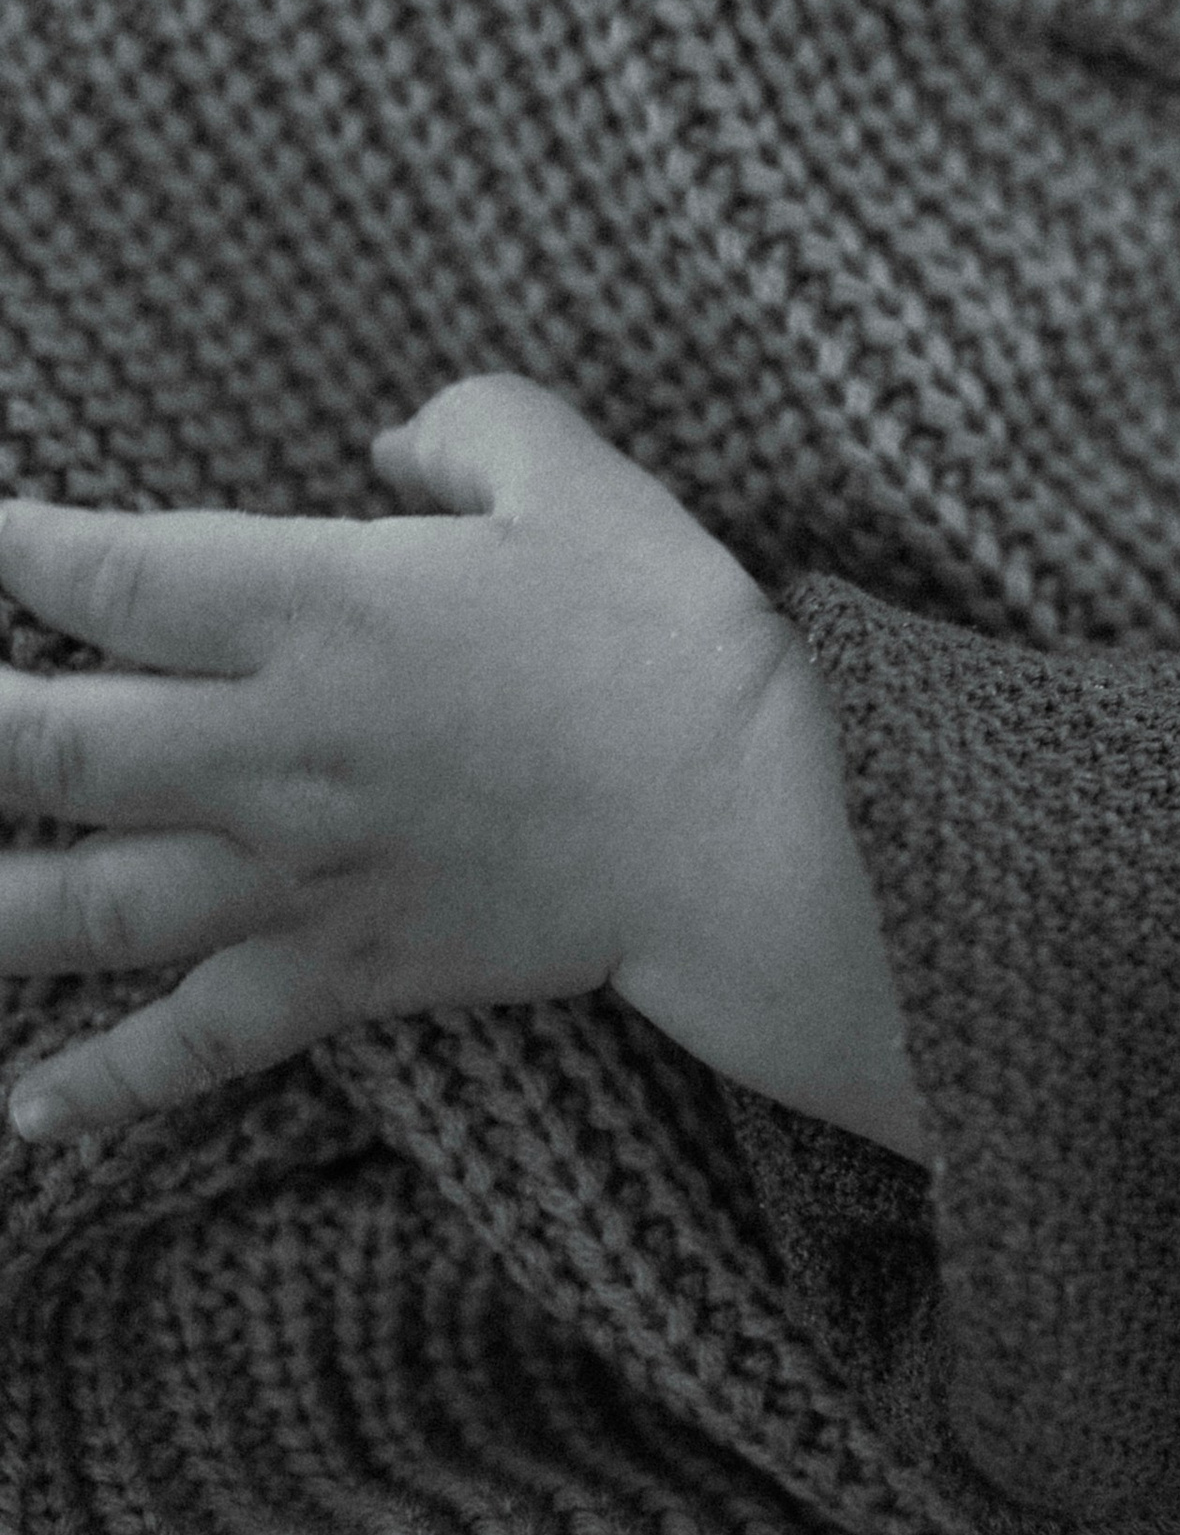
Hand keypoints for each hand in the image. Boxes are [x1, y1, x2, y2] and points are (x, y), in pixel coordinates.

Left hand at [0, 376, 802, 1142]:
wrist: (751, 827)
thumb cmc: (670, 638)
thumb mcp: (580, 479)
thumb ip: (474, 425)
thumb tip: (392, 439)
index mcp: (326, 606)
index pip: (112, 572)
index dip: (13, 546)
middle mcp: (280, 746)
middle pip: (50, 745)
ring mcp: (303, 872)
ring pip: (83, 907)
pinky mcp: (350, 972)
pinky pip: (200, 1043)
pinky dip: (107, 1084)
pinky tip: (31, 1109)